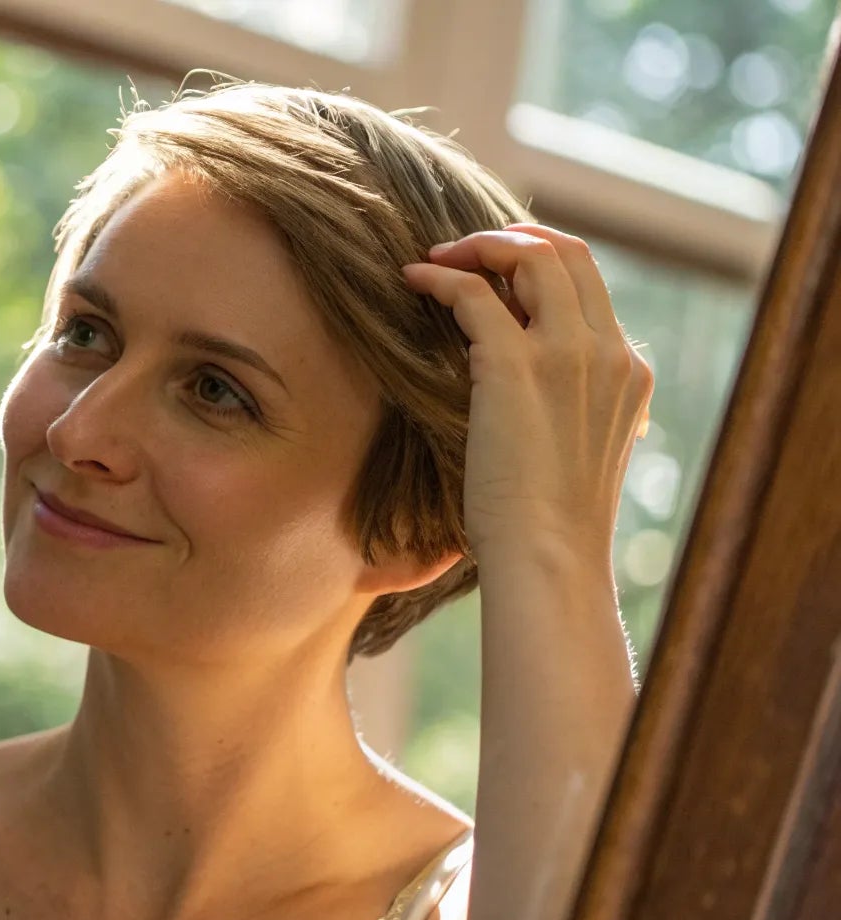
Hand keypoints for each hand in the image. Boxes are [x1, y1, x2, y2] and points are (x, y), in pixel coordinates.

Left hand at [402, 224, 653, 564]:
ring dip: (479, 246)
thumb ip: (571, 413)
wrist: (549, 559)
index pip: (592, 289)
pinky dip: (441, 277)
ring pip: (533, 256)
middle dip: (514, 239)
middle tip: (463, 251)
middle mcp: (608, 353)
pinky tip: (413, 281)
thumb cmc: (549, 527)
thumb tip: (527, 400)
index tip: (497, 274)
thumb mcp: (578, 455)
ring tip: (435, 259)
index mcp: (629, 374)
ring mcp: (567, 355)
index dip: (543, 265)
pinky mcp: (516, 366)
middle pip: (571, 253)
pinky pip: (474, 293)